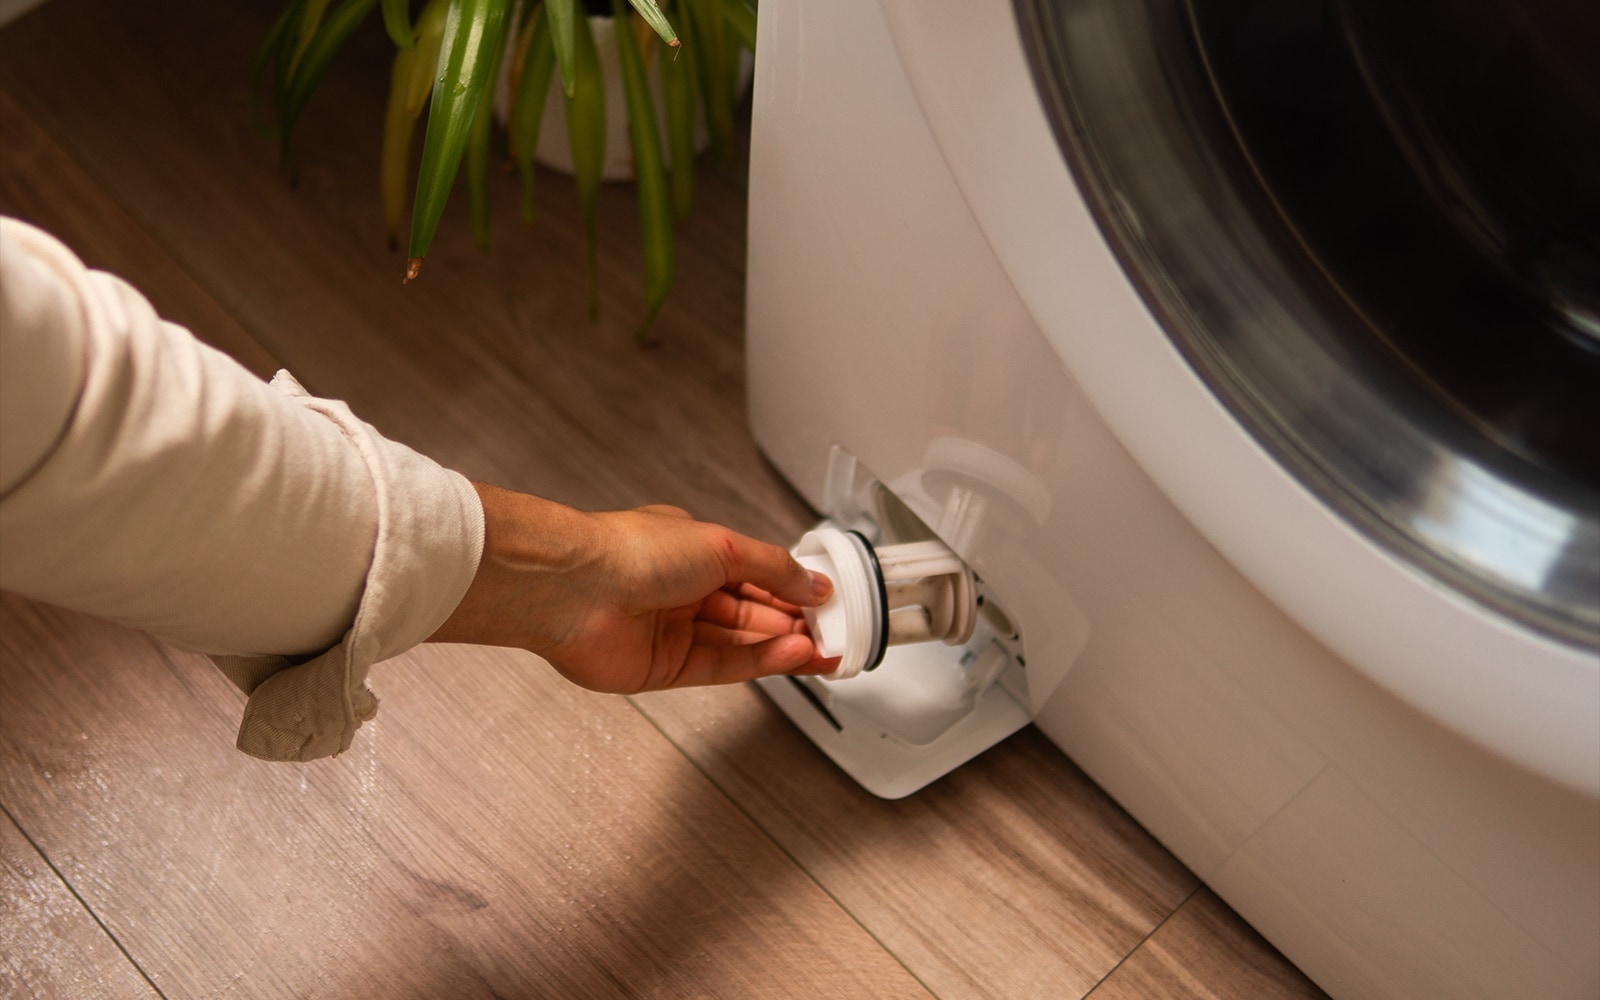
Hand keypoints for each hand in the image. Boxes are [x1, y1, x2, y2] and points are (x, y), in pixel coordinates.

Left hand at [427, 483, 838, 692]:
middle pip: (753, 614)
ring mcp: (675, 631)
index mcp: (693, 552)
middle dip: (795, 623)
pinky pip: (724, 667)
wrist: (573, 590)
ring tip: (823, 650)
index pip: (757, 575)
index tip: (828, 602)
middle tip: (835, 633)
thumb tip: (813, 583)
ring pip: (742, 644)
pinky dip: (760, 663)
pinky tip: (791, 657)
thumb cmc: (629, 551)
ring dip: (784, 646)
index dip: (794, 590)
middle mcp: (683, 592)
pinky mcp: (666, 669)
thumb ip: (774, 569)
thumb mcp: (723, 545)